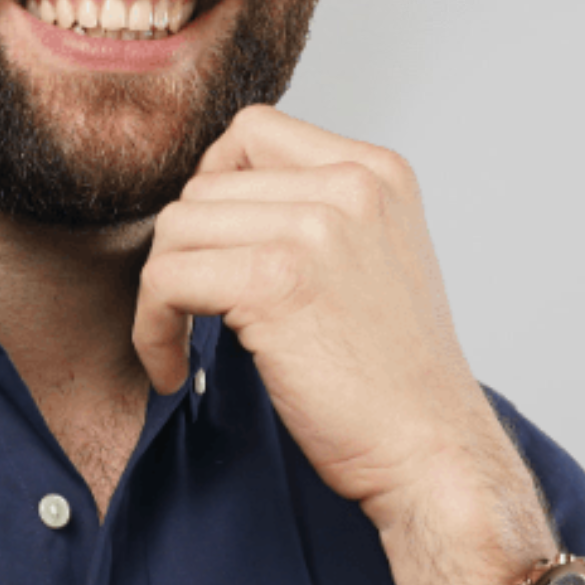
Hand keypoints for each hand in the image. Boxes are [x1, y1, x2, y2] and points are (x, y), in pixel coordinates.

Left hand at [132, 105, 553, 584]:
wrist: (432, 452)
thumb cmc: (395, 377)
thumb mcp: (375, 259)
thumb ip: (318, 212)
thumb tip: (216, 196)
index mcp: (377, 171)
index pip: (252, 131)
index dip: (214, 188)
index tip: (215, 253)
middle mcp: (352, 184)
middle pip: (203, 185)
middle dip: (184, 254)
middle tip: (192, 315)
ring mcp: (317, 229)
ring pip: (175, 228)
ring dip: (159, 294)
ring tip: (182, 344)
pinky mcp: (277, 282)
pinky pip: (165, 281)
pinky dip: (152, 330)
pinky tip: (174, 369)